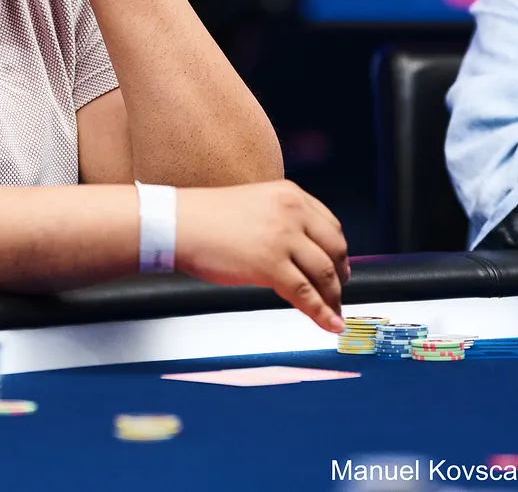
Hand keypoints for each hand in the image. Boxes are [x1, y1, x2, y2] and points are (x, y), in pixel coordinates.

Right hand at [174, 180, 349, 332]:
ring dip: (333, 298)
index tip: (340, 266)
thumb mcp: (254, 204)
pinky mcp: (271, 265)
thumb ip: (280, 221)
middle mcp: (292, 212)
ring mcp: (283, 238)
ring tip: (333, 313)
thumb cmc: (204, 217)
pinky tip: (329, 323)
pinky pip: (306, 294)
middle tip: (338, 292)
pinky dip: (322, 313)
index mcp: (290, 194)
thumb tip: (298, 252)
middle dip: (340, 275)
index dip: (338, 252)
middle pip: (335, 249)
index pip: (331, 225)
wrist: (177, 223)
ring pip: (325, 274)